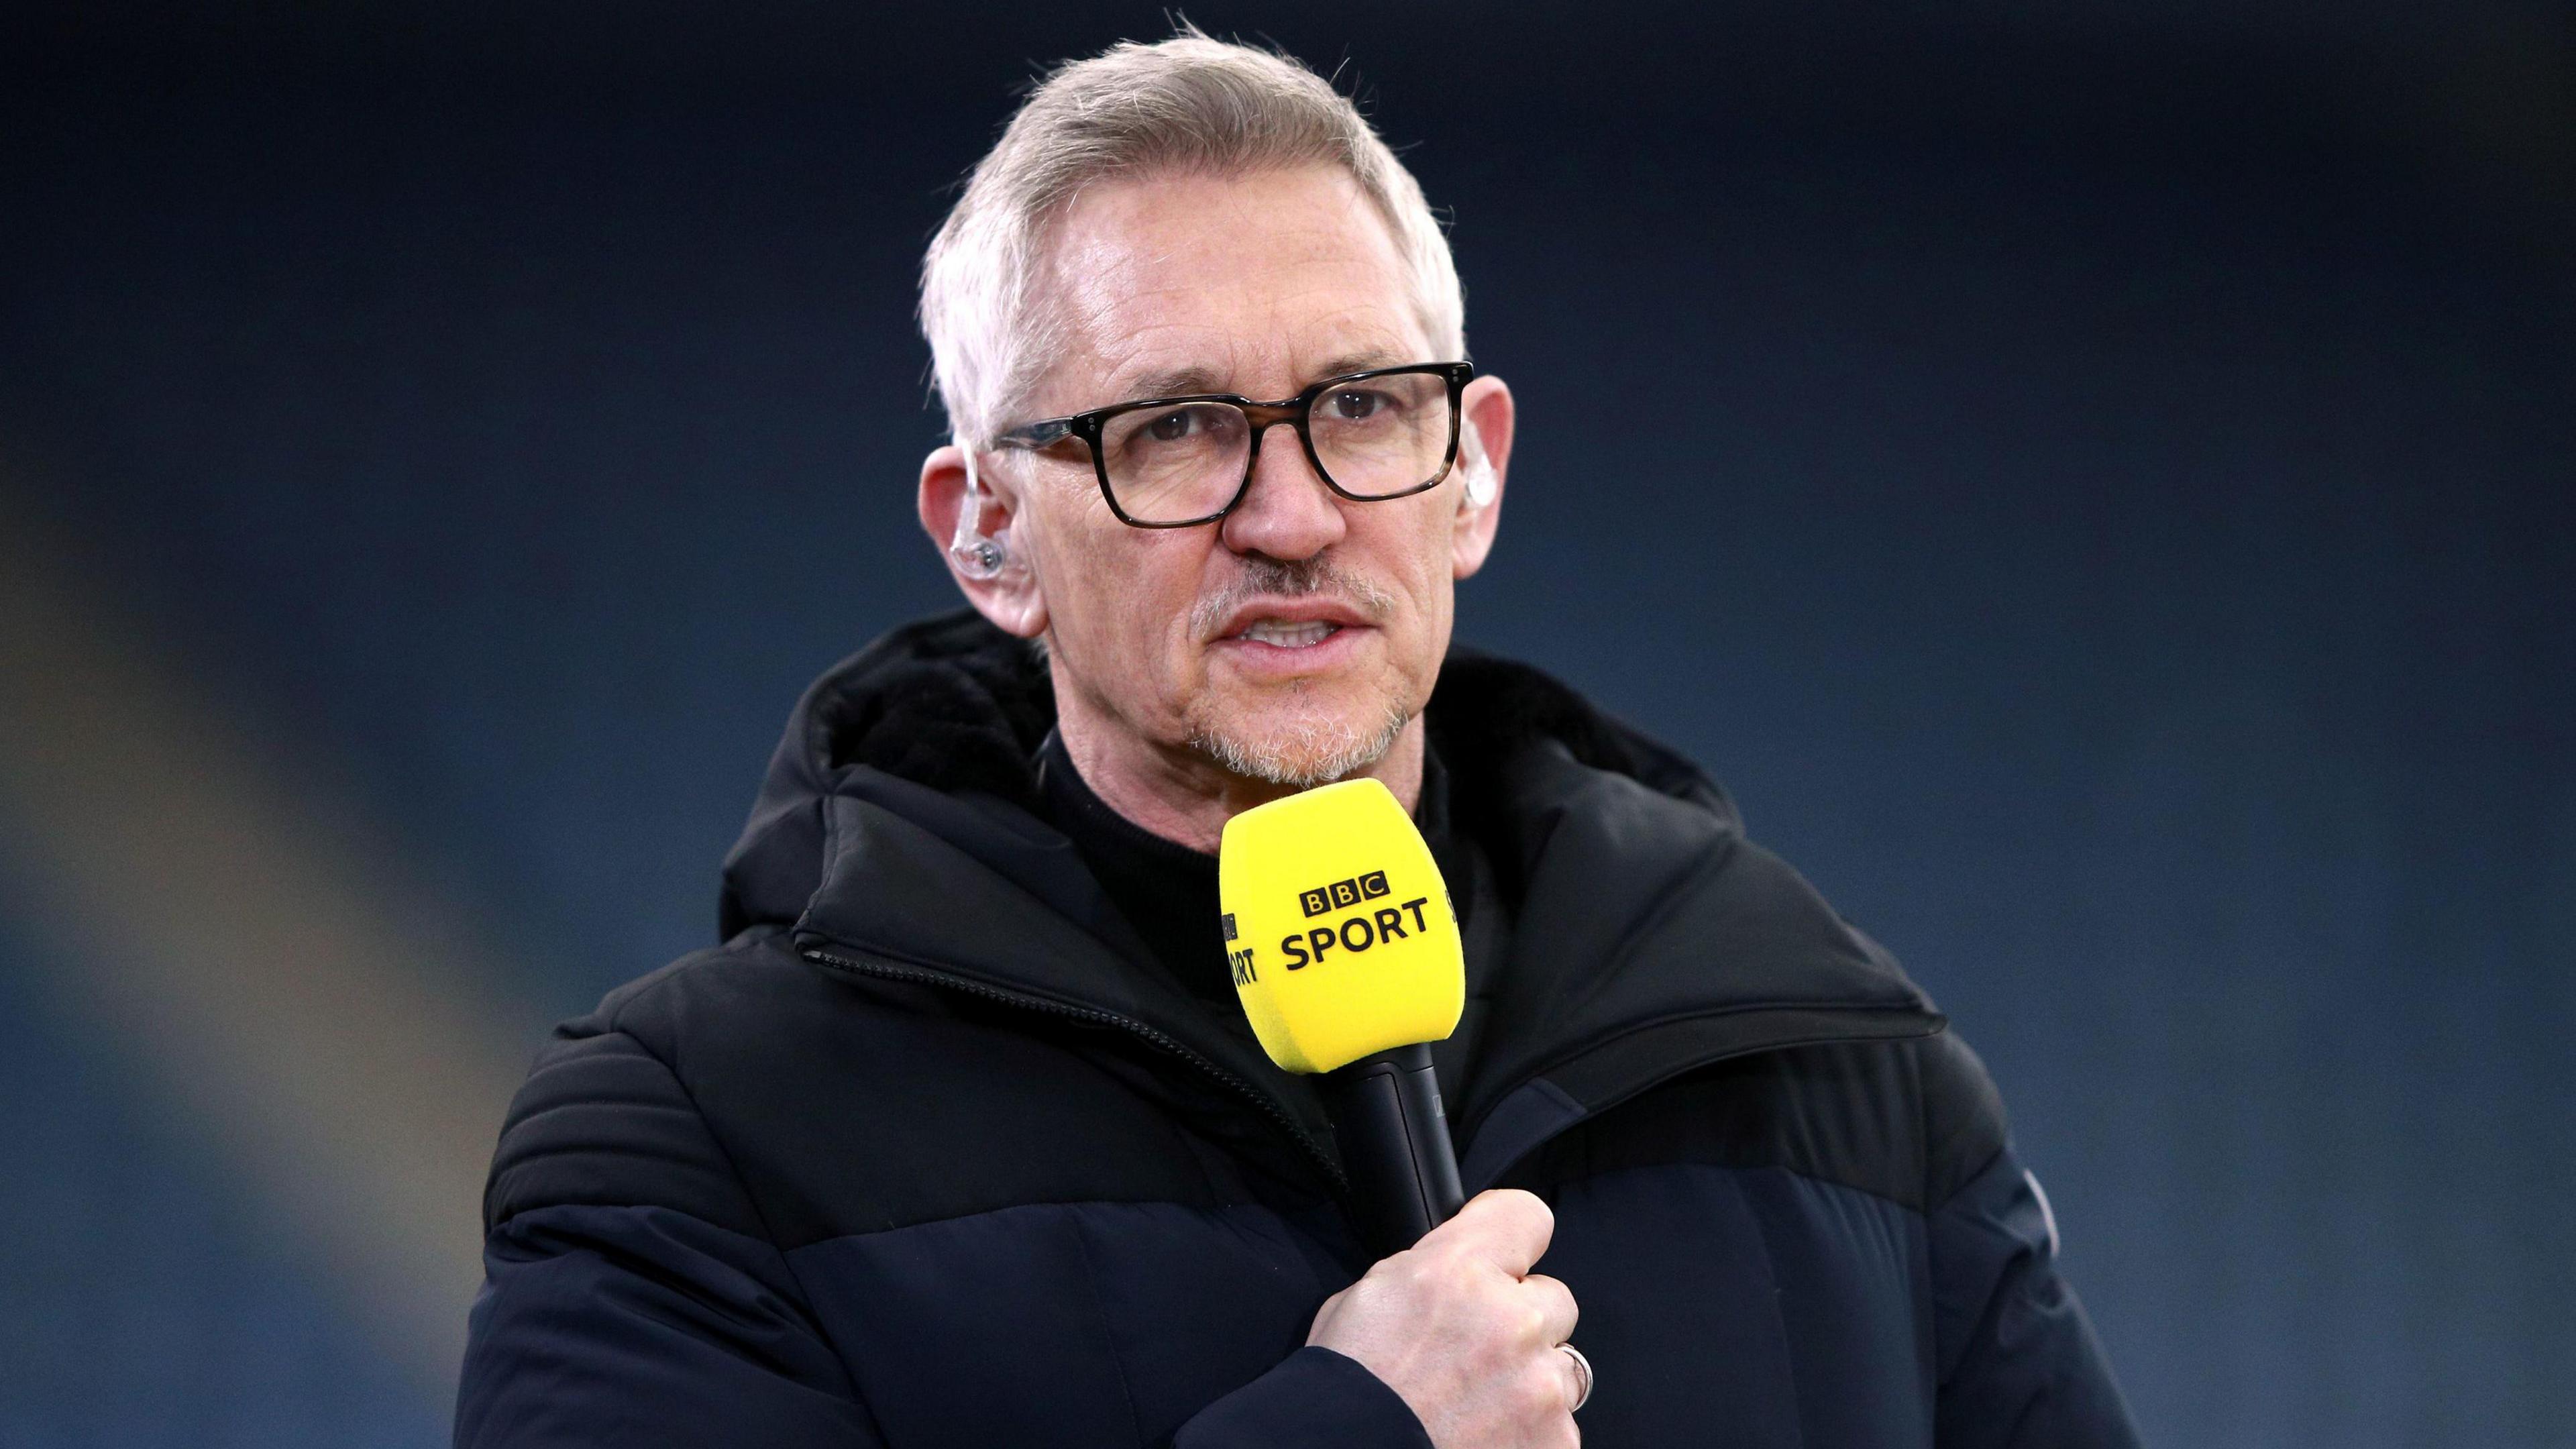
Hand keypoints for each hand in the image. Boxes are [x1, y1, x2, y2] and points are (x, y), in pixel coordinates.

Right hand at [1305, 1189, 1583, 1448]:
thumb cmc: (1348, 1389)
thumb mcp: (1370, 1295)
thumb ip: (1429, 1271)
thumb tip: (1454, 1270)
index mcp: (1457, 1271)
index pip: (1528, 1216)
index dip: (1514, 1237)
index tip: (1506, 1256)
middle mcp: (1509, 1321)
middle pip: (1553, 1298)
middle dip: (1521, 1319)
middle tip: (1476, 1350)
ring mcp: (1537, 1386)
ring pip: (1562, 1365)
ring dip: (1529, 1377)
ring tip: (1477, 1402)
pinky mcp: (1554, 1438)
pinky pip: (1560, 1422)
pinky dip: (1529, 1429)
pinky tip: (1484, 1434)